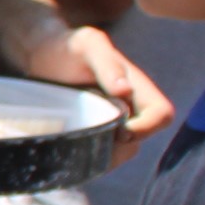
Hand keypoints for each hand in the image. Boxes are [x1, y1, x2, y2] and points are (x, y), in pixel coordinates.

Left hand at [37, 24, 170, 160]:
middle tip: (86, 141)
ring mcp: (109, 123)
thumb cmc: (68, 47)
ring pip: (118, 153)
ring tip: (73, 146)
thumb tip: (125, 90)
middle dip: (118, 148)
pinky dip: (88, 159)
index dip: (148, 127)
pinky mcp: (91, 134)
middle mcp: (128, 109)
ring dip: (101, 156)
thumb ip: (106, 62)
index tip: (121, 131)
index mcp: (136, 88)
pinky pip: (99, 156)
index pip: (161, 114)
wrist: (42, 55)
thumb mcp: (87, 45)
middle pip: (138, 141)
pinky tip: (68, 153)